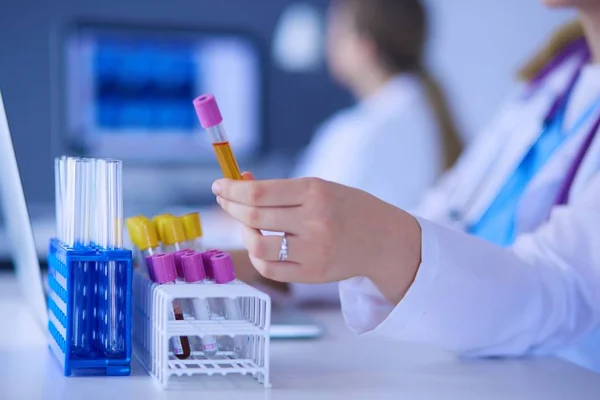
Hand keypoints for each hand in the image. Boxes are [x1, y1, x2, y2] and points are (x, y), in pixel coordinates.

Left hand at [212, 176, 421, 303]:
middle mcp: (314, 222)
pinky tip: (260, 244)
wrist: (383, 239)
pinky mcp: (312, 274)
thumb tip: (240, 182)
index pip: (259, 192)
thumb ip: (281, 189)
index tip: (219, 185)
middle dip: (231, 206)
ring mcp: (314, 251)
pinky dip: (258, 255)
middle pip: (253, 217)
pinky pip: (270, 268)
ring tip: (248, 225)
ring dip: (244, 233)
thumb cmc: (348, 208)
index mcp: (315, 192)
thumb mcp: (320, 188)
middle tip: (224, 199)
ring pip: (258, 246)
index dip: (232, 189)